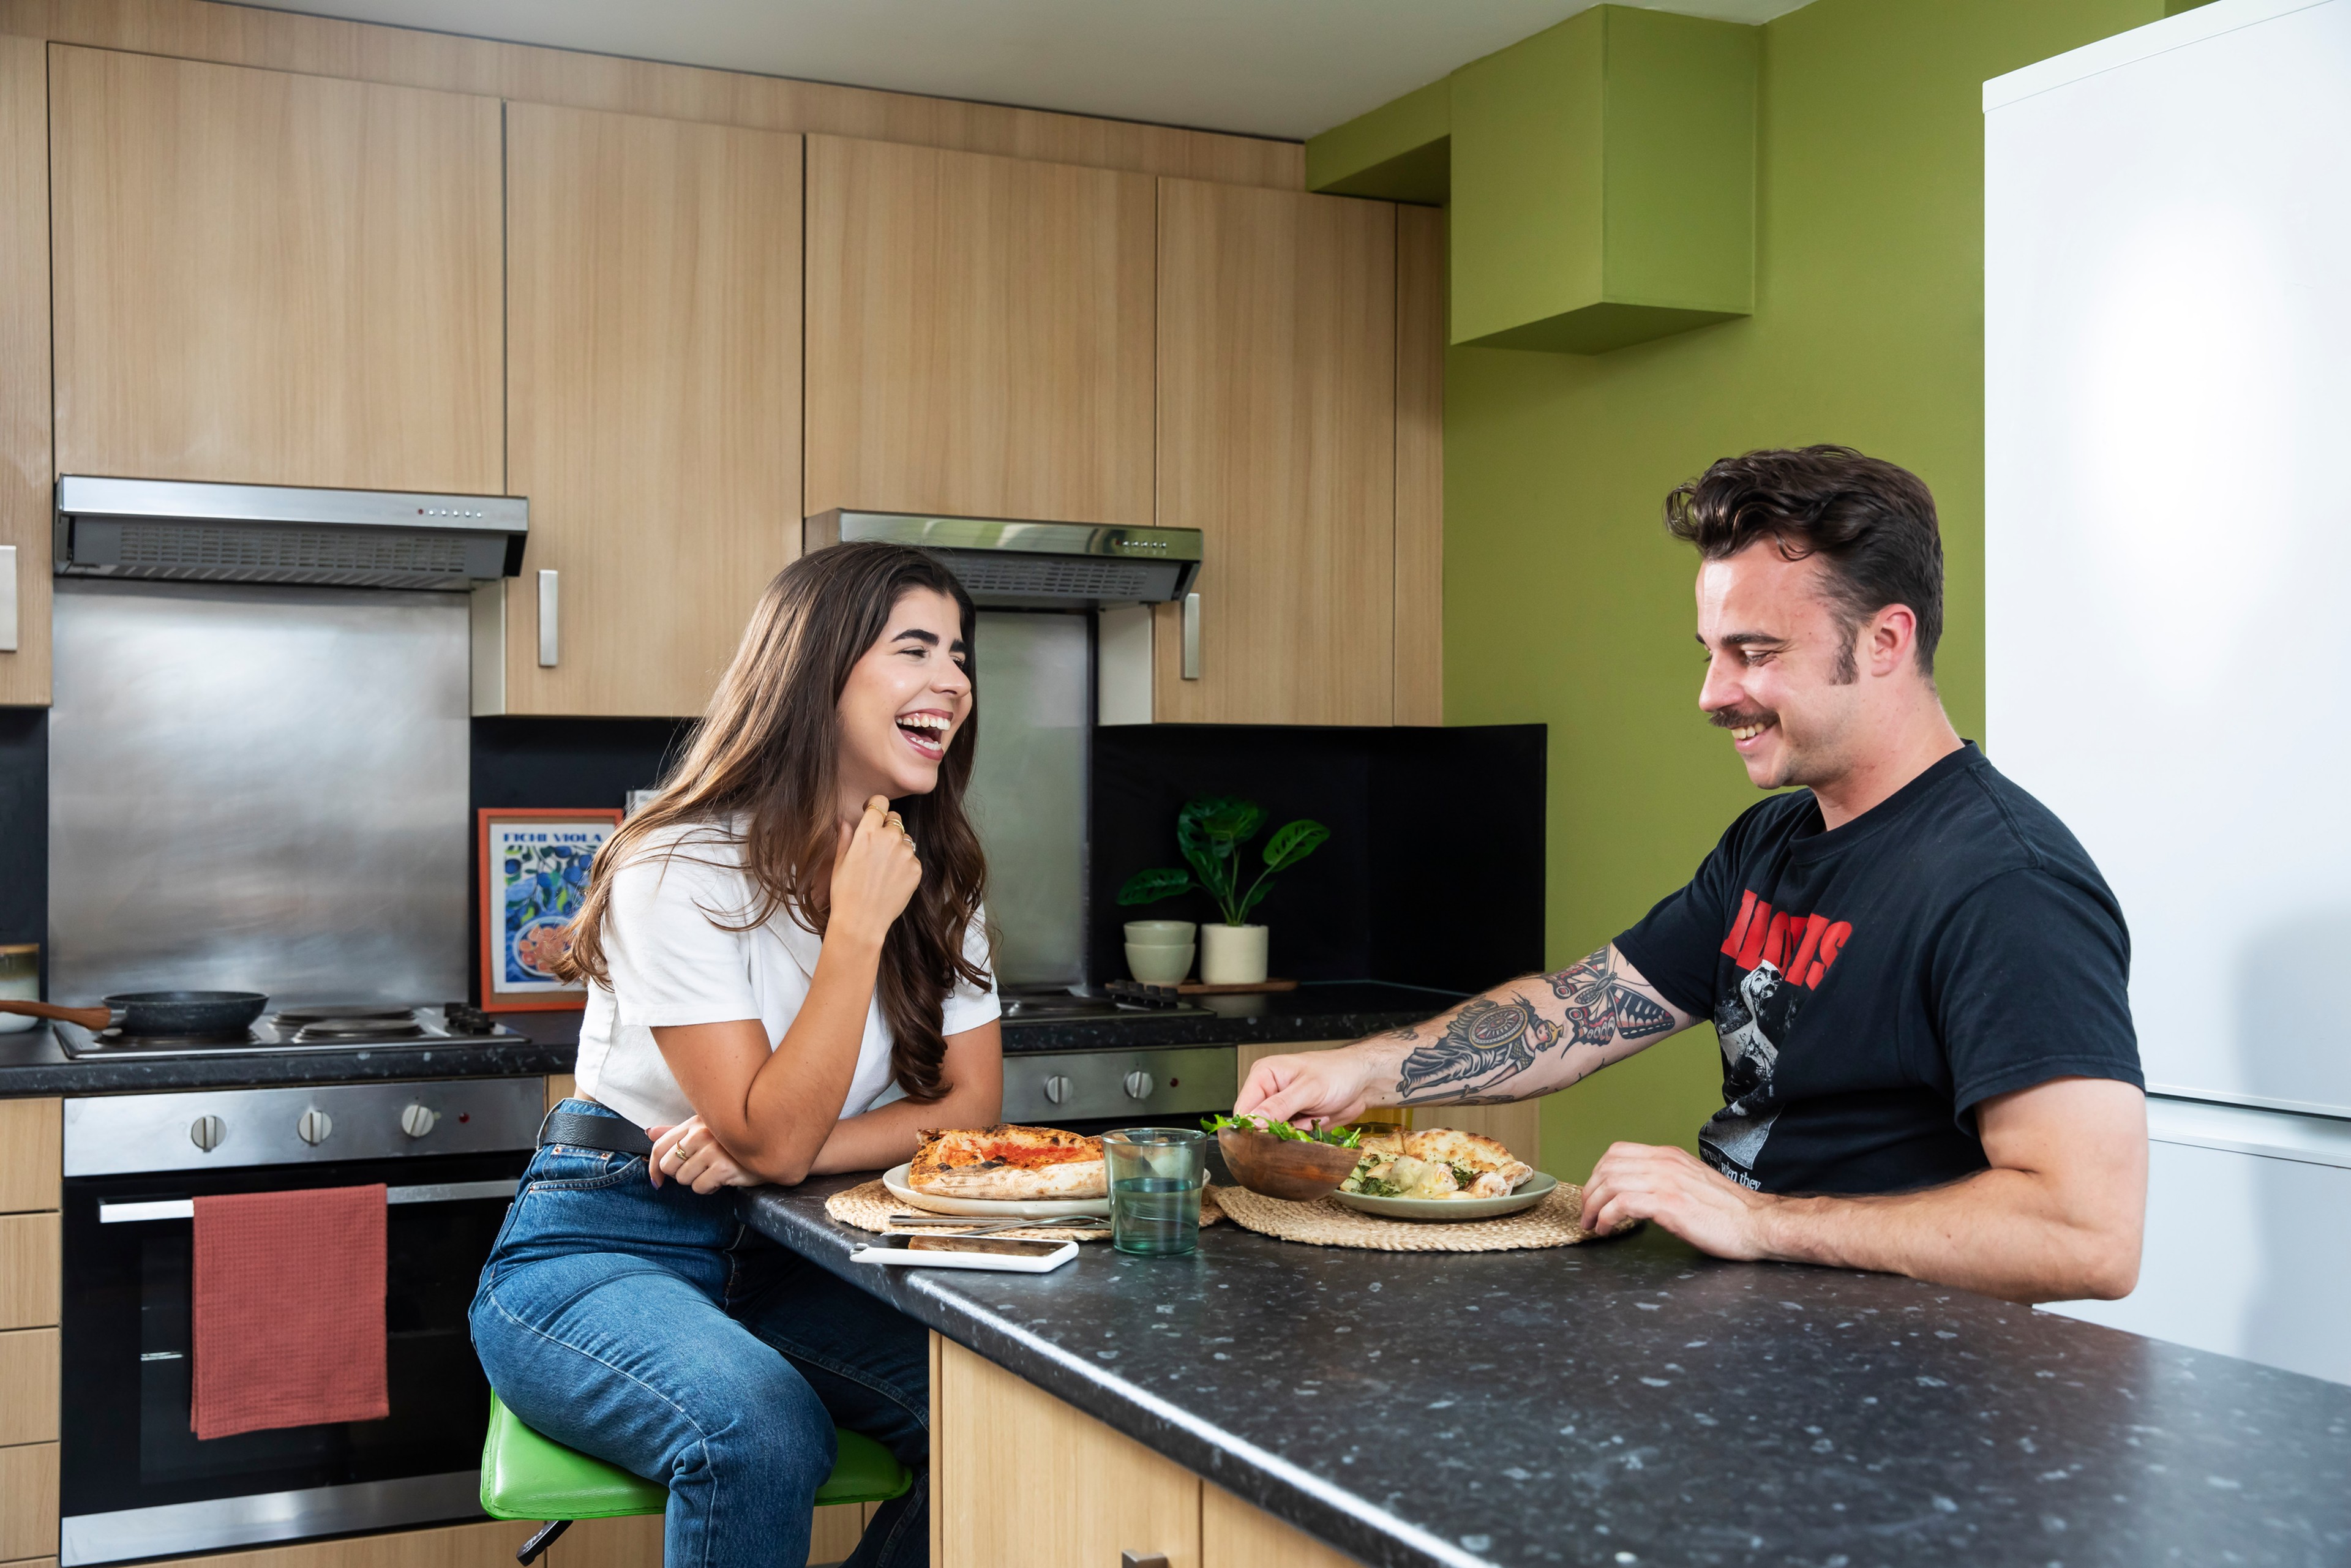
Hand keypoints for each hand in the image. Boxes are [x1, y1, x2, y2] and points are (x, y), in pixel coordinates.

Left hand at [646, 1115, 760, 1193]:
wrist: (770, 1147)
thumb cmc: (735, 1141)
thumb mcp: (706, 1129)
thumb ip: (677, 1132)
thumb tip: (649, 1132)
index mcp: (695, 1122)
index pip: (660, 1146)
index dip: (653, 1167)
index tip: (657, 1180)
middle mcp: (702, 1134)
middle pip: (668, 1166)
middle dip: (681, 1174)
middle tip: (699, 1170)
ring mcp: (713, 1151)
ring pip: (684, 1179)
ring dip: (697, 1181)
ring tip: (714, 1171)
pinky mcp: (723, 1168)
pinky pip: (700, 1187)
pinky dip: (709, 1188)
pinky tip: (721, 1179)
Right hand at [829, 795, 922, 946]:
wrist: (862, 921)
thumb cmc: (845, 893)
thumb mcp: (840, 862)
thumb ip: (846, 837)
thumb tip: (844, 821)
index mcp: (868, 833)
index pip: (880, 802)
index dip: (876, 807)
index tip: (872, 814)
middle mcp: (890, 839)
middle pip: (895, 819)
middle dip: (887, 826)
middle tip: (877, 846)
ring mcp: (906, 854)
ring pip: (905, 839)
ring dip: (897, 846)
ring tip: (883, 867)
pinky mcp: (917, 869)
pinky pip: (913, 857)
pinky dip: (905, 864)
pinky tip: (892, 879)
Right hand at [1233, 1049, 1378, 1127]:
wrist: (1361, 1082)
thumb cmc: (1337, 1073)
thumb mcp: (1308, 1088)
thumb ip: (1279, 1106)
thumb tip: (1253, 1122)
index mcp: (1264, 1075)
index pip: (1244, 1107)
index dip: (1250, 1126)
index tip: (1263, 1139)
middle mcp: (1268, 1092)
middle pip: (1255, 1124)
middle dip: (1274, 1132)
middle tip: (1295, 1128)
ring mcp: (1281, 1108)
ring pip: (1272, 1134)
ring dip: (1290, 1135)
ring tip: (1311, 1120)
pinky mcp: (1293, 1120)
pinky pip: (1288, 1138)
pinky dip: (1300, 1137)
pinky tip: (1314, 1124)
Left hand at [1578, 1141, 1778, 1257]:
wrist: (1758, 1224)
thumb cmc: (1730, 1211)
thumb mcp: (1693, 1182)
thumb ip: (1667, 1180)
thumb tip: (1642, 1191)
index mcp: (1670, 1157)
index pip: (1618, 1152)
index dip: (1598, 1173)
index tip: (1594, 1194)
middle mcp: (1665, 1164)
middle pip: (1608, 1167)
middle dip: (1590, 1191)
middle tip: (1587, 1214)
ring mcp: (1666, 1182)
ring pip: (1610, 1183)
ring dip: (1593, 1206)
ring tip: (1593, 1225)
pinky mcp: (1669, 1205)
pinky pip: (1623, 1204)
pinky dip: (1607, 1217)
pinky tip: (1608, 1229)